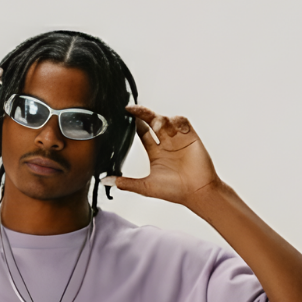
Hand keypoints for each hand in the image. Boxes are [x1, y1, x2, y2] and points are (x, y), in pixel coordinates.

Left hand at [103, 106, 220, 204]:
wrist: (197, 192)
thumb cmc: (174, 191)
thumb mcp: (145, 187)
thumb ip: (126, 183)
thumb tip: (104, 181)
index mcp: (155, 153)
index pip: (142, 133)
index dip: (134, 124)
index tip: (124, 116)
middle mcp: (166, 144)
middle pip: (152, 122)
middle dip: (143, 114)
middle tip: (132, 109)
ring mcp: (178, 139)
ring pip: (166, 120)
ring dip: (160, 120)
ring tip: (158, 127)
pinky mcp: (190, 136)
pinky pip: (181, 121)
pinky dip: (175, 120)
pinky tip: (171, 127)